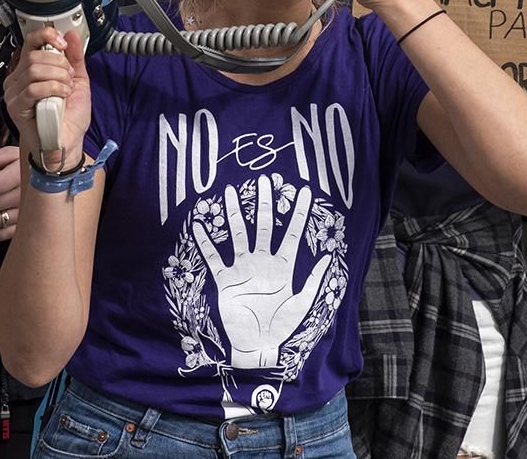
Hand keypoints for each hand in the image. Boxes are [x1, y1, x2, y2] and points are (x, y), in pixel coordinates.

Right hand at [2, 28, 91, 169]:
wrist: (66, 142)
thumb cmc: (68, 116)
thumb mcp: (77, 81)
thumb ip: (75, 58)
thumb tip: (72, 34)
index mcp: (30, 69)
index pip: (30, 41)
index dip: (47, 36)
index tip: (62, 44)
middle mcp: (18, 78)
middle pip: (33, 54)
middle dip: (59, 64)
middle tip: (69, 78)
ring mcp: (14, 93)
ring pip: (33, 69)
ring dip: (58, 77)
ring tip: (66, 89)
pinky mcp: (16, 106)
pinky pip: (33, 88)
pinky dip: (53, 88)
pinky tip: (61, 96)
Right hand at [193, 178, 330, 368]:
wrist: (258, 347)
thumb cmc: (282, 327)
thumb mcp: (302, 304)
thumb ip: (313, 280)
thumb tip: (327, 256)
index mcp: (284, 266)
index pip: (292, 232)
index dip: (298, 212)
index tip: (304, 191)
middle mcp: (263, 262)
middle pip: (263, 225)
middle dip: (264, 203)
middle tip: (264, 180)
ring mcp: (243, 269)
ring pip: (238, 235)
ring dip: (233, 214)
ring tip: (228, 192)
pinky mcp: (225, 280)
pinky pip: (214, 257)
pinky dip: (206, 242)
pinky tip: (200, 225)